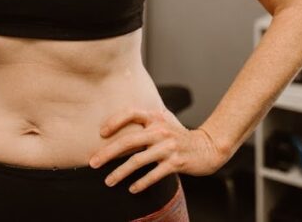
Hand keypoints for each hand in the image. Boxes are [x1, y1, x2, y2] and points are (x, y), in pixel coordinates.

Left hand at [88, 108, 230, 193]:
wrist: (208, 147)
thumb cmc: (180, 135)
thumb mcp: (164, 121)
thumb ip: (145, 121)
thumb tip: (117, 125)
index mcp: (156, 117)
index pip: (130, 113)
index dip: (114, 121)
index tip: (101, 133)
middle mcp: (161, 130)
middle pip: (128, 141)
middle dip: (107, 153)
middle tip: (93, 163)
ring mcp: (168, 147)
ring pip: (138, 160)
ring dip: (120, 173)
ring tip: (108, 181)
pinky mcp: (176, 162)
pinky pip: (154, 174)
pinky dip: (141, 183)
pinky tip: (132, 189)